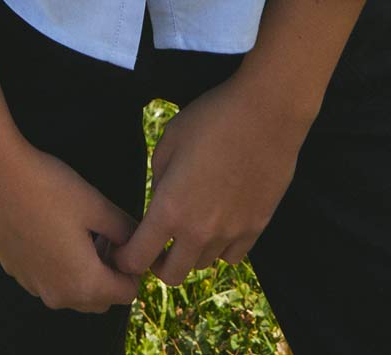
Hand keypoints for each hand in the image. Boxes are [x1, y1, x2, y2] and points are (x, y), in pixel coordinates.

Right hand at [0, 135, 143, 314]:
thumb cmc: (49, 188)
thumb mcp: (96, 205)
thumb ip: (125, 229)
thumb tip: (139, 239)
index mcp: (84, 283)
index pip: (127, 293)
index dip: (133, 265)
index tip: (124, 236)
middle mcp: (58, 295)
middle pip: (101, 298)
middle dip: (110, 271)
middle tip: (105, 233)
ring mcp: (34, 286)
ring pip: (74, 292)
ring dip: (86, 271)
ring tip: (82, 229)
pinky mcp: (17, 272)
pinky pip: (49, 280)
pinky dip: (60, 266)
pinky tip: (54, 228)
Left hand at [109, 75, 309, 286]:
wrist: (266, 114)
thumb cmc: (213, 119)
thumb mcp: (170, 140)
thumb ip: (158, 178)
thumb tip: (160, 198)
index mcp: (170, 209)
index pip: (138, 257)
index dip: (125, 259)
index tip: (123, 251)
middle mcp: (199, 230)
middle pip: (171, 275)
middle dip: (157, 264)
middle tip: (158, 244)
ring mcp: (230, 233)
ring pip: (202, 264)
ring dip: (191, 252)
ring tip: (192, 225)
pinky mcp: (255, 228)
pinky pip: (231, 256)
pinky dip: (221, 247)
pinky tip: (219, 224)